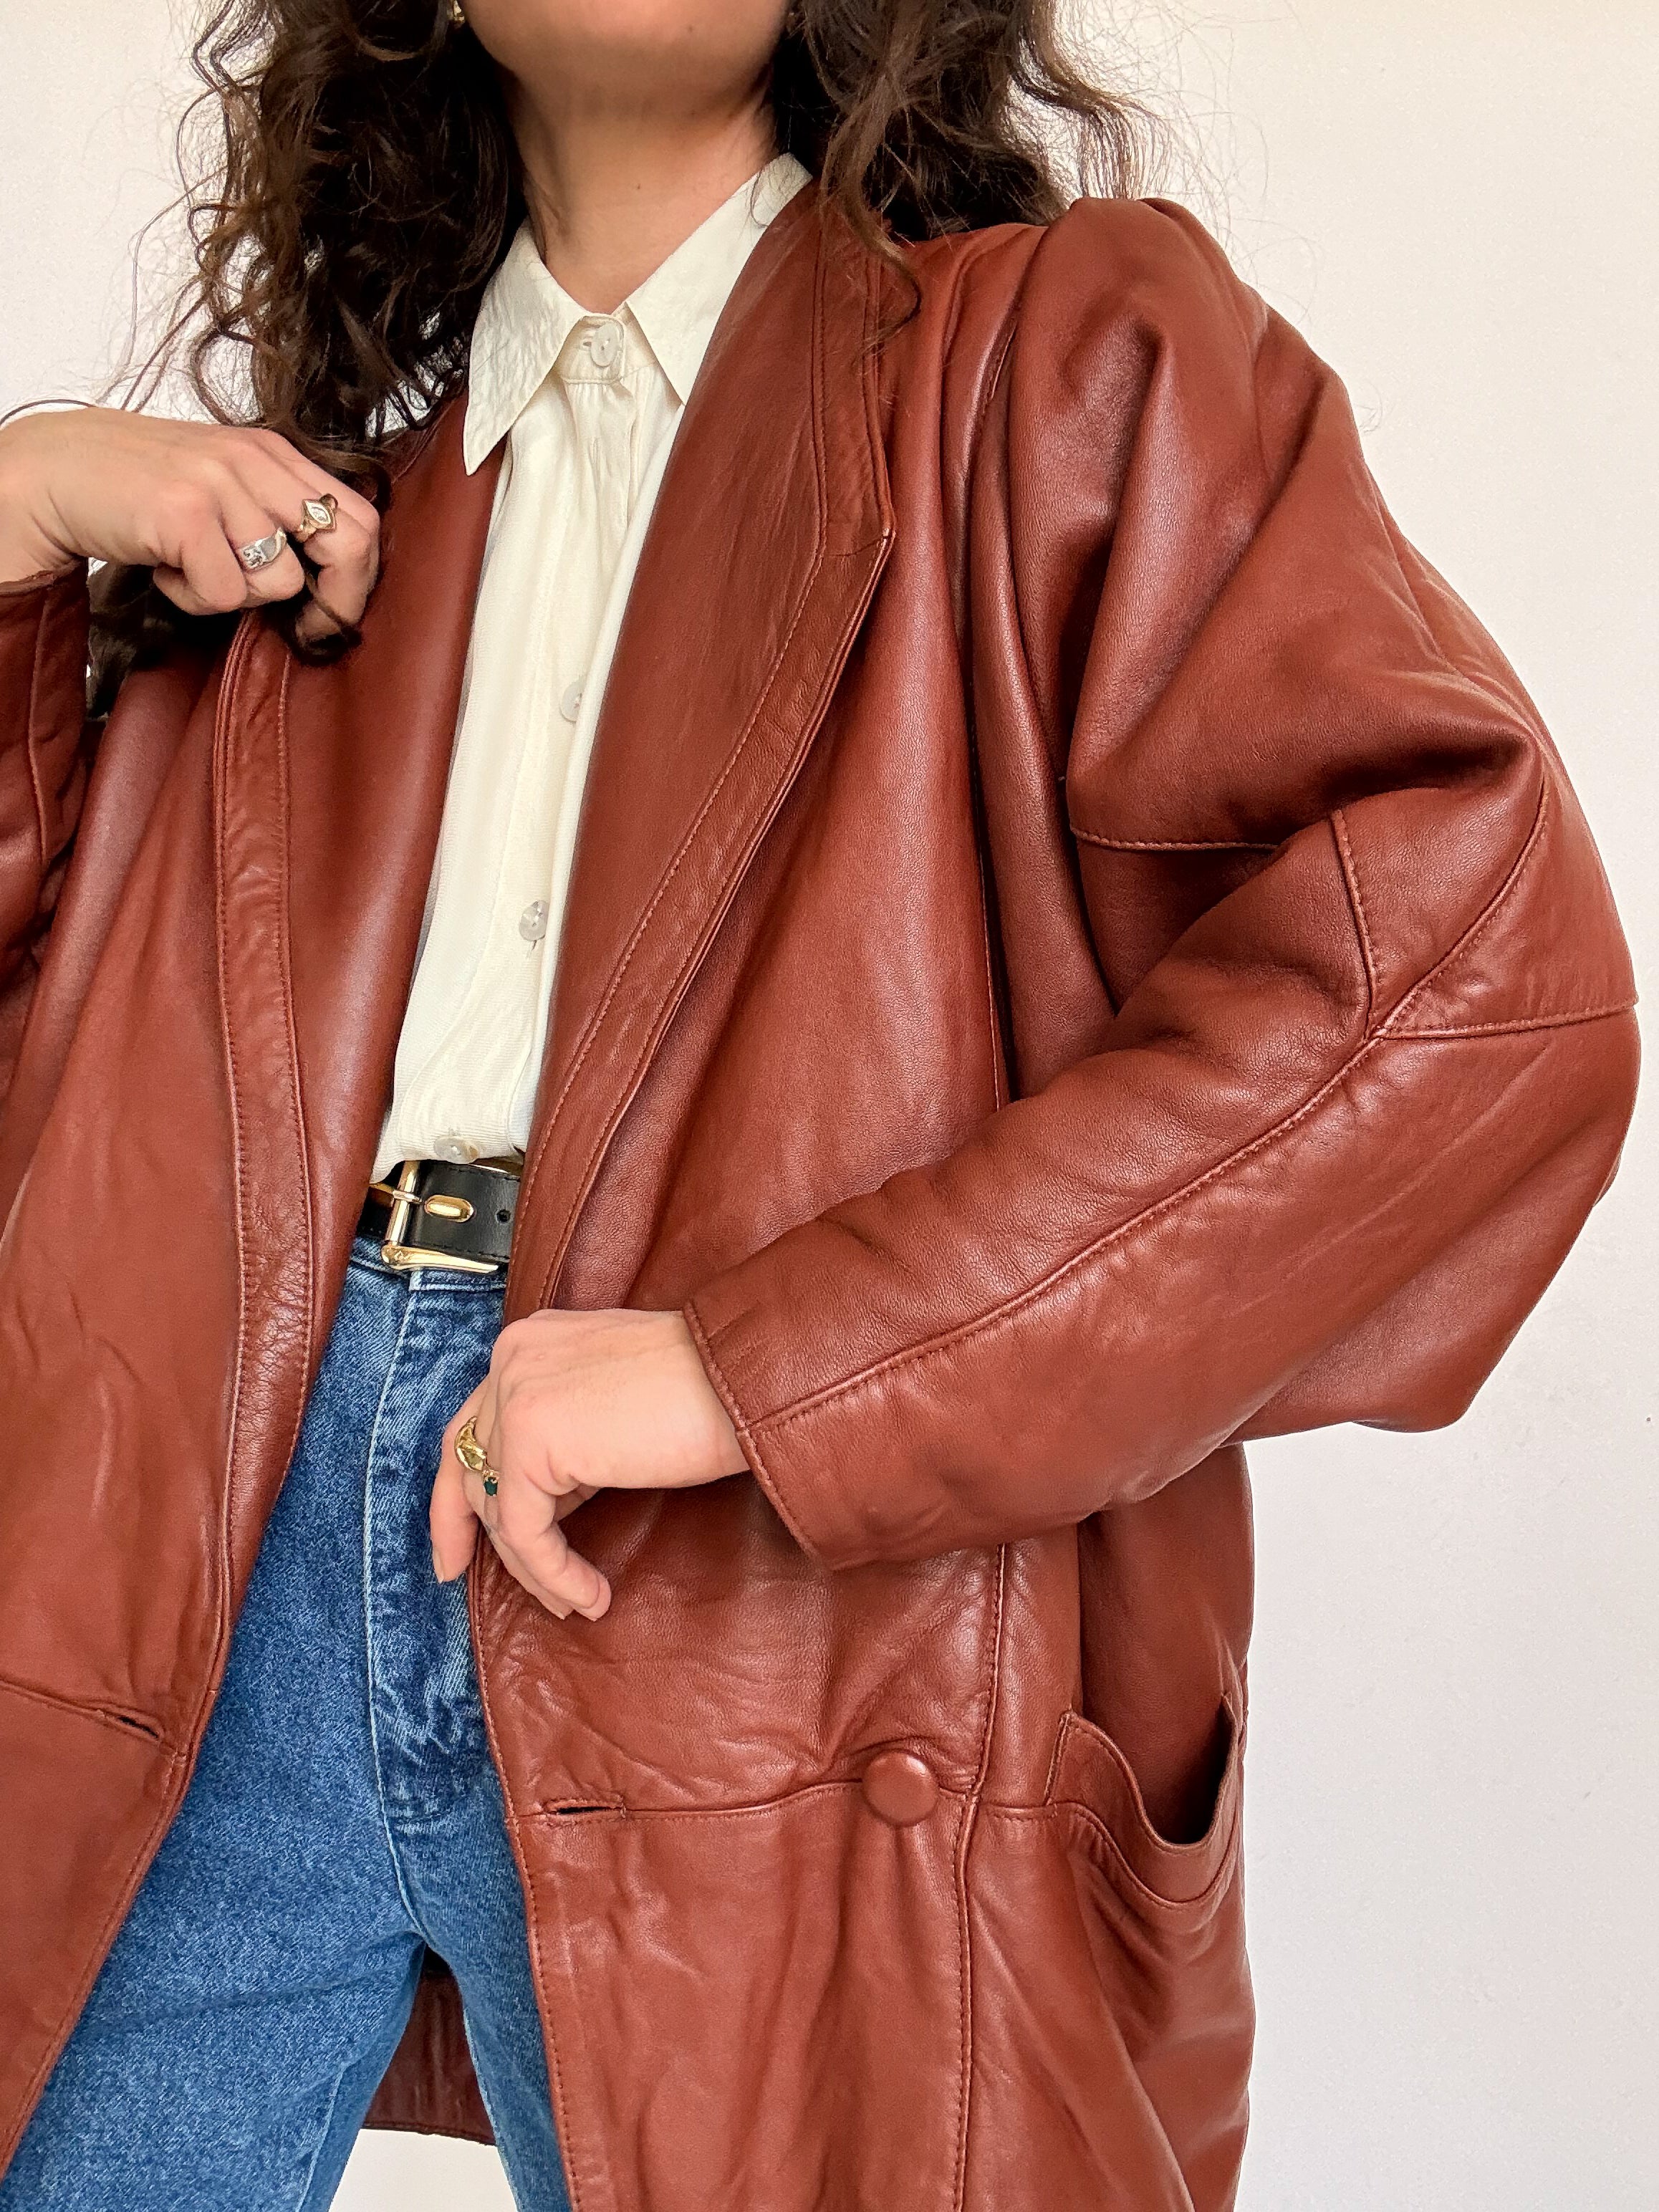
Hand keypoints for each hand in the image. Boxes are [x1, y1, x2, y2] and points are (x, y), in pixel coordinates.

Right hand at [0, 405, 378, 644]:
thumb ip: (276, 513)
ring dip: (235, 596)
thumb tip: (339, 580)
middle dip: (336, 603)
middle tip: (305, 629)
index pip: (361, 516)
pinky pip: (224, 594)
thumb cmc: (142, 489)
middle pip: (346, 545)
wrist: (57, 469)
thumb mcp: (223, 485)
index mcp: (273, 452)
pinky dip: (193, 599)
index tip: (336, 612)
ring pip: (280, 581)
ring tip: (192, 567)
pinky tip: (165, 569)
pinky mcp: (186, 515)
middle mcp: (254, 460)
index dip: (361, 577)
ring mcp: (220, 484)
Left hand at [431, 1307, 746, 1620]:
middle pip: (469, 1465)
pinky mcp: (532, 1439)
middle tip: (493, 1585)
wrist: (745, 1381)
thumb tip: (544, 1501)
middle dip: (476, 1535)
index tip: (457, 1551)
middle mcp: (512, 1360)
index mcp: (530, 1343)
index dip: (456, 1495)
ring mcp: (516, 1395)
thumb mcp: (612, 1404)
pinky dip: (554, 1574)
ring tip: (575, 1600)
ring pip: (496, 1506)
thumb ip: (567, 1433)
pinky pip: (525, 1531)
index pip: (471, 1426)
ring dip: (533, 1566)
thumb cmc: (708, 1393)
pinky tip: (592, 1596)